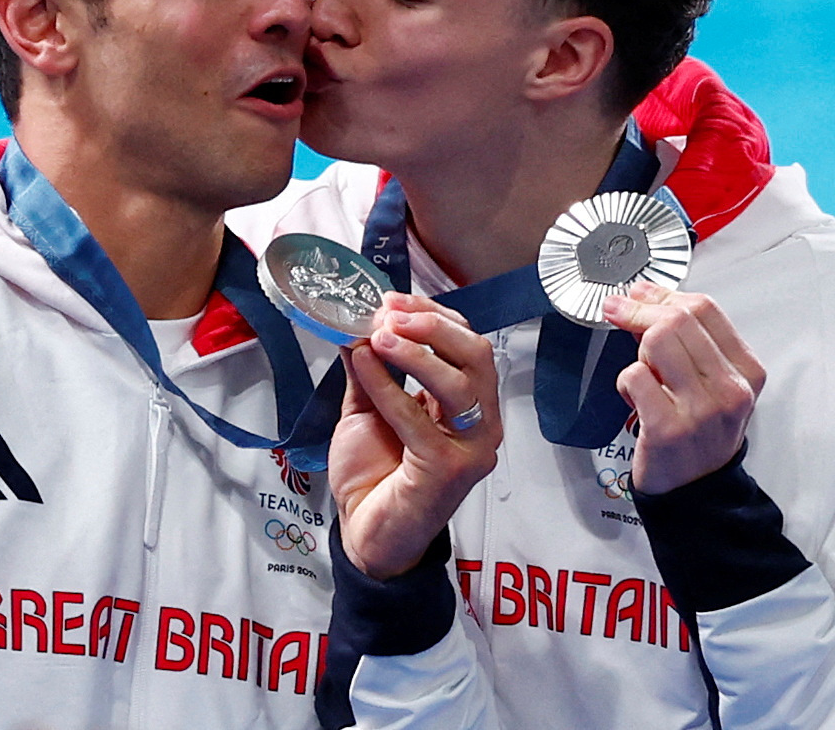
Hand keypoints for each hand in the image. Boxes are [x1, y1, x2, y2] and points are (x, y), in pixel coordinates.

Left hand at [328, 292, 501, 579]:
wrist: (366, 536)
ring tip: (376, 336)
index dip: (431, 314)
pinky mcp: (449, 470)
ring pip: (459, 382)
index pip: (465, 343)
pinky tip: (361, 366)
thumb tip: (354, 323)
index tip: (390, 300)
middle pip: (475, 354)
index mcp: (467, 402)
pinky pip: (418, 418)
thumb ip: (368, 369)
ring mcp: (471, 447)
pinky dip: (388, 386)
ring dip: (415, 351)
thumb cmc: (375, 475)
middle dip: (432, 325)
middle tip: (389, 313)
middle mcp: (480, 422)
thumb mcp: (368, 409)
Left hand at [602, 281, 765, 494]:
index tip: (639, 294)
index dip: (664, 294)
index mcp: (747, 371)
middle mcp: (730, 389)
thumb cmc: (700, 431)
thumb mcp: (712, 381)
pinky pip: (634, 376)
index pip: (704, 308)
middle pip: (677, 319)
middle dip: (639, 310)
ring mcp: (701, 410)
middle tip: (619, 313)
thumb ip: (688, 339)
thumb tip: (644, 295)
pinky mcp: (668, 429)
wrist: (698, 490)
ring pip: (655, 342)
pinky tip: (634, 398)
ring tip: (642, 371)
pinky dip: (624, 382)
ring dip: (636, 350)